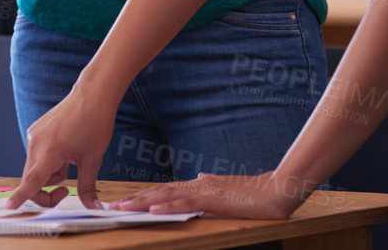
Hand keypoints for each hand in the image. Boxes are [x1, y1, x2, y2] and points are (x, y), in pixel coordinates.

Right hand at [5, 83, 120, 210]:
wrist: (92, 94)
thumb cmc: (94, 124)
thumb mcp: (93, 160)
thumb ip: (87, 188)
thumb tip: (95, 208)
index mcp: (51, 151)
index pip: (32, 180)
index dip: (20, 196)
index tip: (8, 207)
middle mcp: (36, 142)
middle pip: (32, 179)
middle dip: (46, 189)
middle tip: (66, 190)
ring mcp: (34, 134)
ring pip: (35, 167)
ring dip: (50, 173)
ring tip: (70, 159)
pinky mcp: (35, 130)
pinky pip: (37, 154)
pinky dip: (48, 160)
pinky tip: (64, 148)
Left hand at [112, 170, 307, 219]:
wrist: (275, 190)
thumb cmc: (252, 193)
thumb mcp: (225, 188)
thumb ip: (210, 184)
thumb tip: (199, 178)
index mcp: (197, 185)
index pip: (162, 190)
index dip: (141, 196)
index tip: (122, 202)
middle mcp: (196, 185)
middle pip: (157, 191)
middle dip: (133, 200)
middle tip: (111, 207)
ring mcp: (203, 191)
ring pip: (165, 196)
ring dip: (142, 203)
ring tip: (122, 209)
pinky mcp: (213, 199)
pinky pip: (185, 203)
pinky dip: (167, 206)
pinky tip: (152, 210)